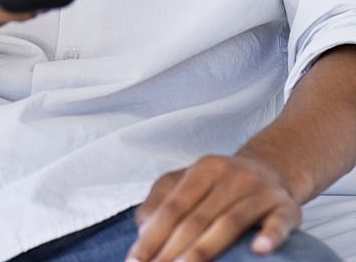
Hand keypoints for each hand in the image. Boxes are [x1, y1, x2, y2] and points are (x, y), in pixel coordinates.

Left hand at [125, 154, 301, 261]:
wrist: (272, 170)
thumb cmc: (221, 184)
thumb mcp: (189, 181)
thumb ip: (162, 200)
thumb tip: (142, 228)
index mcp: (204, 169)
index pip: (174, 206)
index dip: (153, 235)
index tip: (136, 261)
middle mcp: (231, 176)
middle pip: (198, 217)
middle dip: (173, 249)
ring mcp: (260, 191)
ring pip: (230, 223)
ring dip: (204, 250)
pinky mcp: (286, 208)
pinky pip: (278, 223)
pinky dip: (269, 236)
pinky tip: (258, 249)